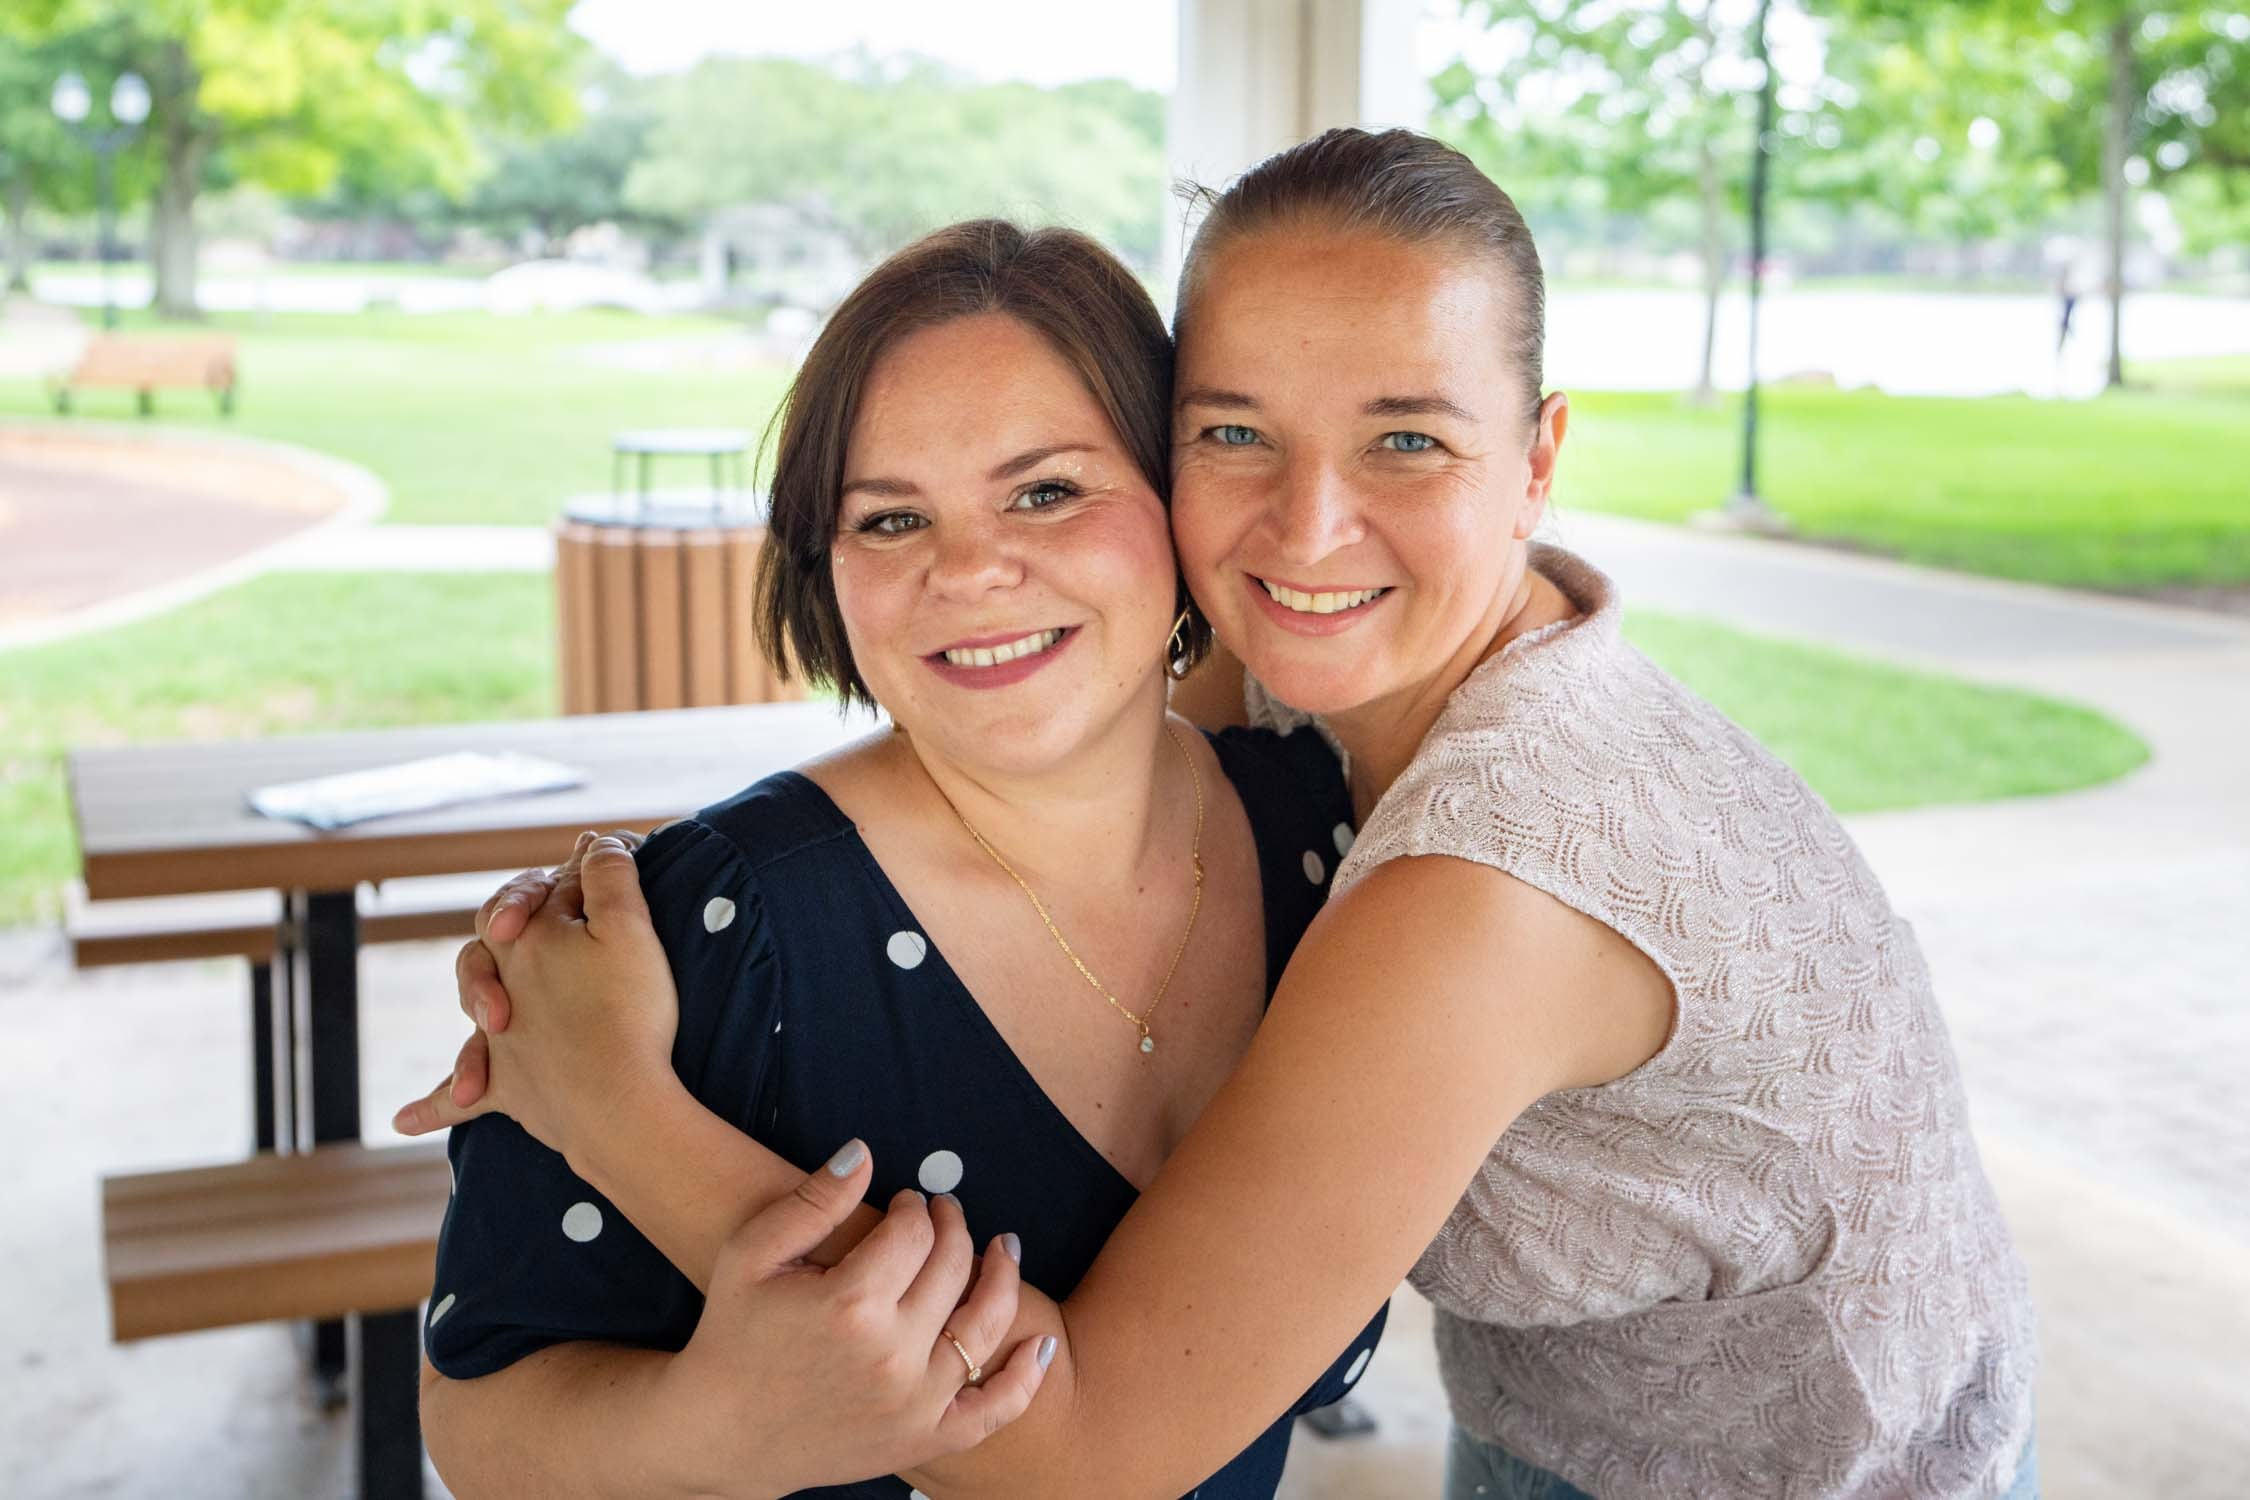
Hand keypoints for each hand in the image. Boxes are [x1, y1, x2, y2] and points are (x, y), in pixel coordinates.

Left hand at [393, 830, 669, 1166]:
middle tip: (552, 926)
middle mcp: (502, 987)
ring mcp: (500, 1043)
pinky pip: (459, 1100)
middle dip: (515, 927)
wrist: (617, 1103)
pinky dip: (433, 1107)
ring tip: (501, 1011)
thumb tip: (595, 842)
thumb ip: (611, 876)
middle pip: (491, 944)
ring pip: (475, 1011)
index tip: (606, 876)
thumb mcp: (630, 926)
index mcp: (526, 940)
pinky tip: (402, 1121)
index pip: (535, 896)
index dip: (572, 881)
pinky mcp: (506, 1091)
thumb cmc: (627, 1012)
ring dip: (480, 1006)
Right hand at [660, 1141, 1055, 1497]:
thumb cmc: (732, 1335)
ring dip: (1002, 1278)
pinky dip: (1026, 1379)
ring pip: (984, 1326)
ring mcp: (914, 1403)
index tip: (906, 1201)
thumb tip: (865, 1151)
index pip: (914, 1232)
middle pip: (953, 1268)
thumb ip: (813, 1201)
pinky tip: (1043, 1344)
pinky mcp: (923, 1439)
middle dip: (954, 1228)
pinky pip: (994, 1410)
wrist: (720, 1434)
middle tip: (945, 1213)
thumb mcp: (750, 1255)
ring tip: (1003, 1249)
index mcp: (850, 1304)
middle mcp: (891, 1355)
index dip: (915, 1206)